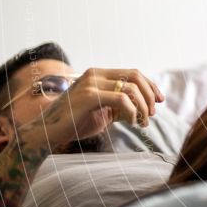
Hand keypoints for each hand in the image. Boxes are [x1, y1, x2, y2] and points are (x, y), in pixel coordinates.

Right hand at [22, 68, 163, 150]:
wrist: (46, 134)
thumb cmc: (75, 123)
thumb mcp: (104, 112)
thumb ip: (121, 105)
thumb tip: (146, 107)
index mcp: (98, 74)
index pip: (133, 73)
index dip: (150, 86)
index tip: (159, 101)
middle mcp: (95, 74)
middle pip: (135, 76)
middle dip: (149, 94)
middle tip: (152, 113)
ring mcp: (91, 83)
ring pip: (131, 88)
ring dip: (142, 106)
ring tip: (143, 122)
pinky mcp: (89, 96)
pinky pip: (122, 99)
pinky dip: (132, 111)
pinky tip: (132, 123)